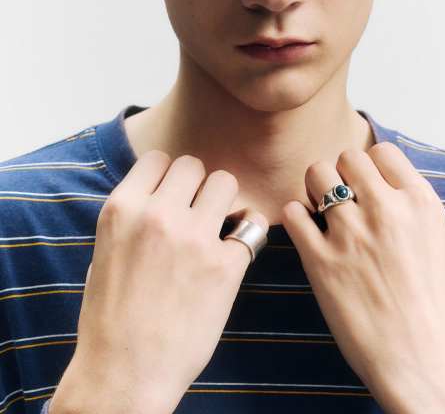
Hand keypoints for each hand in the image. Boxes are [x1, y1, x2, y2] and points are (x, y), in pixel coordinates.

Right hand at [52, 151, 267, 413]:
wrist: (124, 372)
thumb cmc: (110, 317)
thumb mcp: (104, 252)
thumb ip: (133, 216)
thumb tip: (161, 193)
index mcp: (122, 209)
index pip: (159, 159)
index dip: (169, 176)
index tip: (174, 194)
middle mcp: (158, 215)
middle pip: (194, 165)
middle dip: (197, 185)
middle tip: (196, 211)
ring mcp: (194, 238)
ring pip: (225, 182)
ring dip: (224, 200)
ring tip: (219, 224)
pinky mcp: (225, 266)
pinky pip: (253, 225)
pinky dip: (248, 234)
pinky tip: (237, 249)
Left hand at [281, 142, 444, 413]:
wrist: (421, 359)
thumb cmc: (430, 306)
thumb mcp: (432, 240)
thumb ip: (402, 206)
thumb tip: (370, 185)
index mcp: (419, 202)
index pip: (381, 150)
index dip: (369, 165)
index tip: (365, 184)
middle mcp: (385, 209)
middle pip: (345, 156)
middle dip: (340, 173)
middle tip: (341, 199)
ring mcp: (351, 233)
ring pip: (316, 174)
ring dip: (315, 189)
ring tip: (322, 214)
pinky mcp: (320, 260)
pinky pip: (292, 212)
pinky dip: (295, 218)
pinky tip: (306, 233)